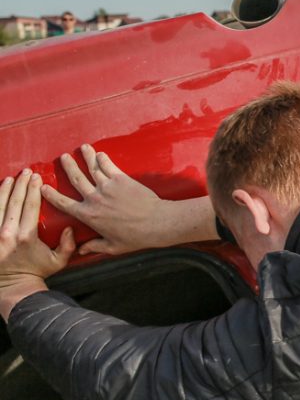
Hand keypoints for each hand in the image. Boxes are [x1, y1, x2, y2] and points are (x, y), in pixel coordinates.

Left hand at [0, 170, 74, 317]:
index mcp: (27, 236)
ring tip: (11, 178)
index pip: (30, 205)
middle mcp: (8, 233)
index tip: (37, 178)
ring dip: (4, 190)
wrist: (13, 287)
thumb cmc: (36, 273)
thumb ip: (68, 245)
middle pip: (14, 201)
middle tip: (26, 172)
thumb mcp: (58, 261)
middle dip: (20, 184)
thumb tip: (70, 228)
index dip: (33, 189)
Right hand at [41, 145, 177, 254]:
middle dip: (69, 167)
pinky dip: (103, 159)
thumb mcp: (112, 246)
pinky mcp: (121, 179)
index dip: (51, 195)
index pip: (64, 203)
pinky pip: (109, 166)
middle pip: (76, 179)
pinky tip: (100, 153)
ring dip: (86, 156)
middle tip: (63, 157)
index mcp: (89, 215)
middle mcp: (94, 198)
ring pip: (92, 168)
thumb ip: (95, 246)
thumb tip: (80, 251)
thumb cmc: (135, 237)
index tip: (43, 187)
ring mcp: (108, 186)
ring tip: (82, 148)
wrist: (155, 222)